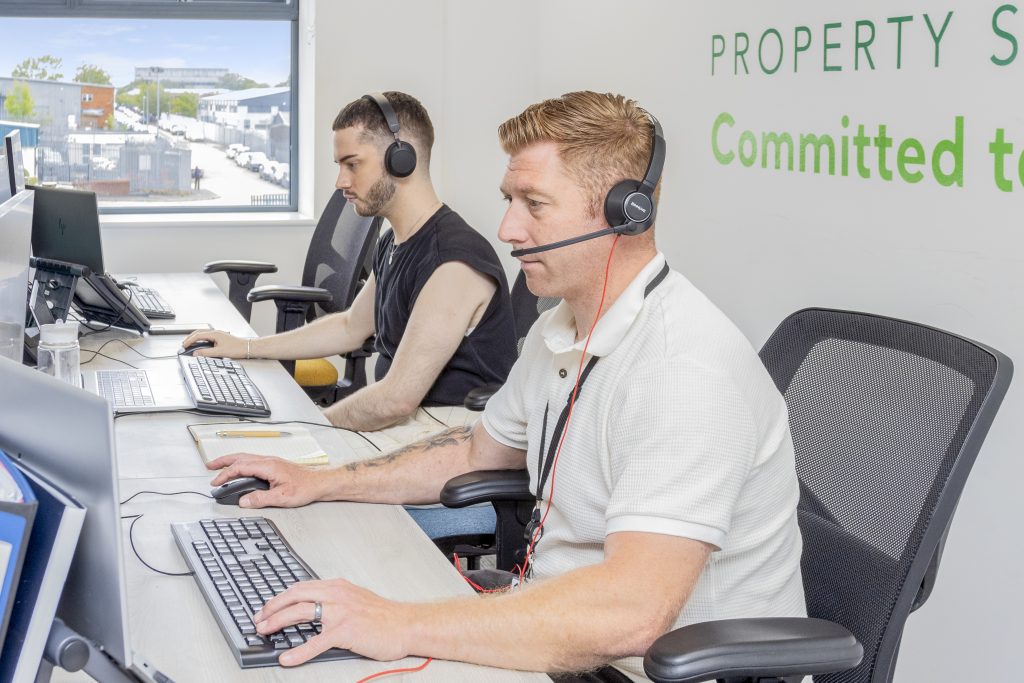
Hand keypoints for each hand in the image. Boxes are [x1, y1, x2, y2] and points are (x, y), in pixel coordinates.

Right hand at [181, 330, 247, 357]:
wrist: (247, 348)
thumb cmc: (237, 348)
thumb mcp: (219, 352)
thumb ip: (206, 353)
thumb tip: (196, 353)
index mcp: (215, 334)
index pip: (198, 335)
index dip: (189, 340)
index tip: (184, 345)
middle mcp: (216, 333)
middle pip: (199, 333)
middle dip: (190, 338)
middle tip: (184, 344)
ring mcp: (218, 335)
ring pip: (203, 334)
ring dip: (195, 338)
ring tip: (189, 344)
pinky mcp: (220, 338)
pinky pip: (207, 337)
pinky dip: (201, 340)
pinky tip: (200, 345)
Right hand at [207, 454, 326, 507]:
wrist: (320, 482)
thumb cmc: (306, 487)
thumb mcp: (282, 498)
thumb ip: (261, 499)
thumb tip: (243, 501)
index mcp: (268, 466)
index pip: (240, 467)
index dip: (225, 475)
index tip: (216, 483)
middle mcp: (269, 461)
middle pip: (240, 457)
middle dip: (223, 461)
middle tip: (209, 466)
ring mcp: (272, 461)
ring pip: (246, 458)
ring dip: (231, 461)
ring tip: (220, 467)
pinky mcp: (275, 465)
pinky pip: (252, 461)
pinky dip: (241, 463)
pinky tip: (240, 470)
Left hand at [253, 579, 412, 664]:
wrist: (406, 624)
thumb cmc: (384, 616)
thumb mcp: (356, 600)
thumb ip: (334, 601)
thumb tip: (311, 610)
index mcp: (337, 586)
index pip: (301, 587)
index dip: (280, 597)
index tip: (267, 607)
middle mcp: (337, 594)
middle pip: (295, 595)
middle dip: (272, 607)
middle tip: (259, 619)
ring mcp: (340, 611)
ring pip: (300, 612)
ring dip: (278, 622)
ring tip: (264, 631)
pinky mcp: (345, 631)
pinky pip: (316, 642)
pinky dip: (298, 652)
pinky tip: (288, 658)